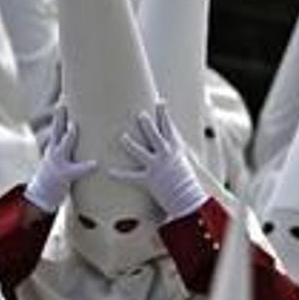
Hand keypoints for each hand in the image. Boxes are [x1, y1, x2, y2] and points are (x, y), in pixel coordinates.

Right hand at [25, 105, 98, 212]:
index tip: (64, 95)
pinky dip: (85, 167)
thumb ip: (69, 142)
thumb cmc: (56, 173)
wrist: (42, 195)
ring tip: (75, 126)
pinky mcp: (63, 175)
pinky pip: (76, 170)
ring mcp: (57, 162)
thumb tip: (79, 128)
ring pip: (63, 146)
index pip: (59, 123)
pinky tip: (95, 164)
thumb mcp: (60, 155)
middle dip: (60, 116)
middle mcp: (54, 150)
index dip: (61, 110)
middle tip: (62, 101)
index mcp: (55, 144)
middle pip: (57, 129)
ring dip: (69, 136)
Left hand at [109, 104, 207, 219]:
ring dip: (130, 144)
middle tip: (140, 114)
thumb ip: (177, 152)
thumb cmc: (188, 181)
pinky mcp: (149, 179)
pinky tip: (109, 172)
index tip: (160, 102)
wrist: (189, 198)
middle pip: (155, 135)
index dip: (164, 114)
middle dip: (147, 124)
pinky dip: (119, 175)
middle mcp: (166, 155)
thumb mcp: (185, 162)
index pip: (169, 127)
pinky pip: (131, 177)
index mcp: (176, 149)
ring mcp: (157, 166)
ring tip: (122, 137)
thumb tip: (174, 145)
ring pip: (141, 152)